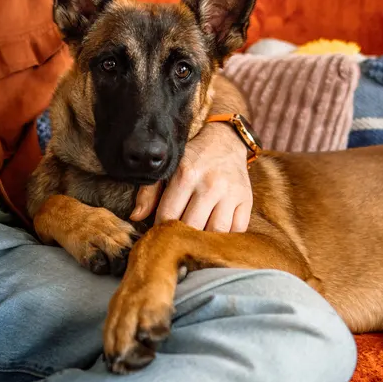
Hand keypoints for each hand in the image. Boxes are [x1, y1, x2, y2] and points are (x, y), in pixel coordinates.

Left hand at [131, 123, 251, 231]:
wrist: (225, 141)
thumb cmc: (192, 158)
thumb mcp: (168, 168)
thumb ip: (149, 191)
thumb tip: (136, 217)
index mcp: (186, 175)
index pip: (168, 215)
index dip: (161, 228)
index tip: (160, 232)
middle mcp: (210, 184)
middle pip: (192, 226)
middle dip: (182, 236)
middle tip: (177, 239)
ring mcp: (231, 193)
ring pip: (216, 231)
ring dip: (205, 240)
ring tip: (196, 239)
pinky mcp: (246, 200)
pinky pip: (237, 229)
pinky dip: (226, 237)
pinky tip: (215, 234)